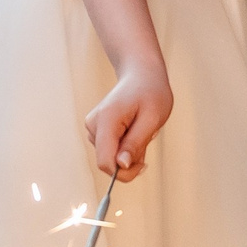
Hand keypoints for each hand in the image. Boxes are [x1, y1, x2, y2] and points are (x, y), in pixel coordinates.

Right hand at [83, 57, 172, 182]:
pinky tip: (133, 129)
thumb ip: (135, 143)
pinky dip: (126, 146)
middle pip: (108, 162)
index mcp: (106, 120)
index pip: (105, 162)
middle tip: (146, 139)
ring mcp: (93, 128)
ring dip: (130, 152)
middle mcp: (94, 125)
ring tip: (140, 129)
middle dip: (130, 159)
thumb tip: (121, 166)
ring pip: (111, 157)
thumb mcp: (152, 118)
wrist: (141, 74)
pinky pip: (111, 150)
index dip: (124, 172)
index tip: (143, 165)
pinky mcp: (96, 130)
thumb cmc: (150, 92)